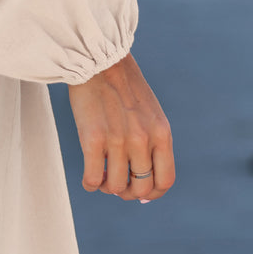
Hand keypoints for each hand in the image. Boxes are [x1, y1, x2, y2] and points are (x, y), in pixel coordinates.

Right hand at [68, 51, 173, 201]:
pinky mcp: (93, 138)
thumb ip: (152, 143)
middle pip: (141, 188)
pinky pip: (93, 177)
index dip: (152, 193)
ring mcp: (118, 140)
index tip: (139, 190)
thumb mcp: (150, 113)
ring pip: (115, 186)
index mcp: (161, 133)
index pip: (165, 181)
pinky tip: (88, 178)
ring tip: (100, 178)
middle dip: (128, 192)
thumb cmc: (122, 86)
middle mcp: (143, 139)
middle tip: (116, 183)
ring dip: (107, 187)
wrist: (99, 60)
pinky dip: (90, 184)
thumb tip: (144, 185)